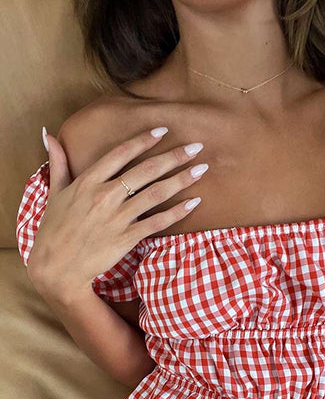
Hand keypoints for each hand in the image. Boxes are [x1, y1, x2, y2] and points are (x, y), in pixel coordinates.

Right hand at [26, 126, 207, 288]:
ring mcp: (117, 217)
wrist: (56, 267)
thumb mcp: (54, 193)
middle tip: (196, 146)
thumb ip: (58, 163)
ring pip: (156, 193)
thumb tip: (48, 135)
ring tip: (202, 169)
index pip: (121, 154)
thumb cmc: (54, 230)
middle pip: (146, 170)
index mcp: (87, 181)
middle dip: (174, 156)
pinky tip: (194, 202)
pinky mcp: (126, 238)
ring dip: (182, 179)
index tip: (163, 131)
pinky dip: (178, 212)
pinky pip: (158, 222)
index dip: (143, 140)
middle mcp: (104, 195)